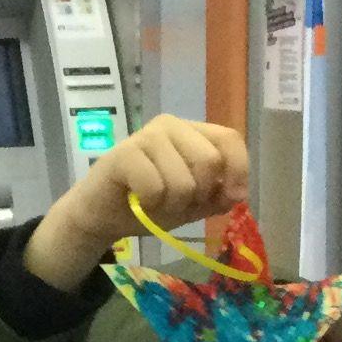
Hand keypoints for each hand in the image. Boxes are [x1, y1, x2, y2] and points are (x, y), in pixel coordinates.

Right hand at [24, 115, 250, 291]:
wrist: (102, 215)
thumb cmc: (149, 204)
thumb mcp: (193, 204)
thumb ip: (217, 196)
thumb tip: (236, 193)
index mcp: (193, 132)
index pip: (229, 139)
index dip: (238, 170)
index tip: (232, 198)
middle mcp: (172, 126)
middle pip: (209, 160)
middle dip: (199, 195)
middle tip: (180, 204)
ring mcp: (147, 137)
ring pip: (183, 181)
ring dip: (172, 205)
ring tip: (155, 203)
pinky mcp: (124, 153)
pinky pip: (155, 187)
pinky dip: (150, 204)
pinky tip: (137, 200)